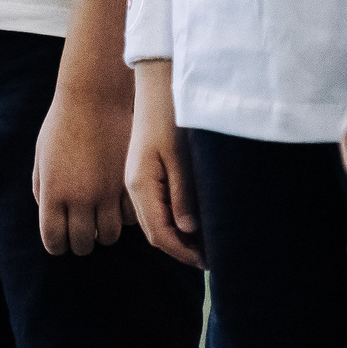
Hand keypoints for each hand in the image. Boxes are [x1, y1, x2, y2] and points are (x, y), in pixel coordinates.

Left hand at [34, 78, 134, 256]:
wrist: (95, 95)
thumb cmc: (63, 122)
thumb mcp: (42, 155)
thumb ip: (42, 189)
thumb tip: (50, 217)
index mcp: (54, 192)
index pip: (55, 240)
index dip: (57, 245)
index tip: (61, 239)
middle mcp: (81, 197)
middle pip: (83, 244)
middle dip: (81, 241)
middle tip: (83, 230)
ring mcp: (108, 192)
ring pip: (109, 236)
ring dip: (104, 231)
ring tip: (102, 218)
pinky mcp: (130, 183)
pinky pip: (130, 218)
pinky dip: (124, 216)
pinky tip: (119, 203)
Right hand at [123, 61, 202, 267]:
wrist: (157, 85)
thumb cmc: (170, 115)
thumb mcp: (180, 156)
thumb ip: (183, 194)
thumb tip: (188, 229)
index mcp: (140, 185)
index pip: (160, 234)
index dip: (183, 252)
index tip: (208, 262)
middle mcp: (134, 187)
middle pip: (156, 232)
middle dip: (182, 249)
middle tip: (212, 258)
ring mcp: (138, 180)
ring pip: (156, 221)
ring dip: (178, 236)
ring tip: (206, 244)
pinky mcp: (145, 173)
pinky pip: (158, 206)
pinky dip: (175, 220)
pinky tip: (192, 221)